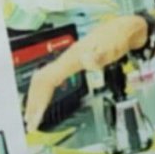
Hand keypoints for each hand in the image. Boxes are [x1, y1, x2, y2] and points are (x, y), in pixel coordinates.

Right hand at [24, 15, 148, 131]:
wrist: (123, 29)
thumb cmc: (117, 39)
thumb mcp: (111, 49)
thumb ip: (99, 57)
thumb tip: (87, 61)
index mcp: (71, 58)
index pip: (47, 81)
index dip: (40, 99)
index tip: (35, 117)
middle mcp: (66, 59)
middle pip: (41, 81)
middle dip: (34, 103)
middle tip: (30, 124)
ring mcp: (68, 61)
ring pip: (44, 80)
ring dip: (36, 98)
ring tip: (32, 116)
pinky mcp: (72, 63)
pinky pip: (51, 79)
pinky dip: (44, 92)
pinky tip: (44, 99)